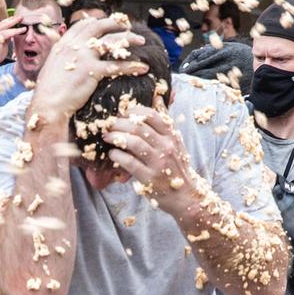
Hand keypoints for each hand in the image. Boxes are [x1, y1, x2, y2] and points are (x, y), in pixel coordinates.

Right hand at [0, 15, 23, 64]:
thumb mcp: (2, 44)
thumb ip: (6, 38)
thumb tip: (13, 34)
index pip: (2, 24)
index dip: (10, 20)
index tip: (17, 18)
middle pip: (4, 22)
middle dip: (13, 19)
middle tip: (21, 16)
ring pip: (6, 26)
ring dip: (15, 23)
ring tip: (22, 21)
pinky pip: (8, 33)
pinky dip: (16, 31)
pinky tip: (22, 30)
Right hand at [28, 16, 147, 119]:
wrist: (47, 105)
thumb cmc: (48, 92)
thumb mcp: (52, 68)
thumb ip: (62, 59)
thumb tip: (67, 59)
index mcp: (63, 44)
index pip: (83, 25)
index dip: (97, 22)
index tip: (107, 23)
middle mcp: (73, 46)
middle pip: (99, 26)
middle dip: (115, 23)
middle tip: (127, 25)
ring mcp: (83, 57)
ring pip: (111, 41)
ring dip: (128, 39)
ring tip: (141, 41)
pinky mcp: (92, 71)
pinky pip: (117, 65)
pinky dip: (132, 66)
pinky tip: (142, 67)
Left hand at [103, 103, 197, 217]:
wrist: (186, 197)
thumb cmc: (177, 168)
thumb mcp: (176, 143)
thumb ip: (164, 123)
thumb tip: (157, 97)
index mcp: (172, 136)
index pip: (152, 115)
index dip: (134, 111)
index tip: (122, 113)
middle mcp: (167, 147)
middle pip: (139, 127)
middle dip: (119, 123)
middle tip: (109, 125)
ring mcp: (159, 163)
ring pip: (134, 143)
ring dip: (116, 137)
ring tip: (107, 137)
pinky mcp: (150, 179)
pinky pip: (130, 163)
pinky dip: (118, 156)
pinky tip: (112, 154)